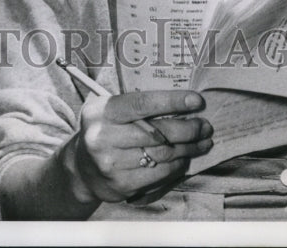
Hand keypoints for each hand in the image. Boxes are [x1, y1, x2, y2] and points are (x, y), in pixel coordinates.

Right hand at [58, 89, 212, 205]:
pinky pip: (159, 174)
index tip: (196, 100)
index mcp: (102, 111)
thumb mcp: (110, 110)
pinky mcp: (121, 184)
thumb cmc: (104, 130)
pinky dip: (177, 166)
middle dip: (188, 129)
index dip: (171, 101)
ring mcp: (111, 163)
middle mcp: (103, 136)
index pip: (142, 103)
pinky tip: (184, 159)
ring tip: (202, 142)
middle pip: (157, 133)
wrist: (81, 168)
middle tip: (205, 126)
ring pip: (162, 155)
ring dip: (188, 149)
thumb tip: (181, 104)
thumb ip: (138, 106)